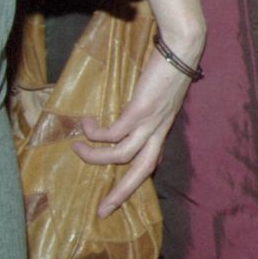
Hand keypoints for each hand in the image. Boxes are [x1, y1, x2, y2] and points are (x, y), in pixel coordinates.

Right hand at [74, 44, 193, 214]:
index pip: (153, 162)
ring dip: (95, 157)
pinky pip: (112, 133)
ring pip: (122, 156)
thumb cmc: (169, 66)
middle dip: (121, 193)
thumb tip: (131, 111)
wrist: (182, 47)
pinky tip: (85, 124)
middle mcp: (160, 129)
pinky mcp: (140, 110)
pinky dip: (95, 134)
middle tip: (101, 211)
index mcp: (164, 127)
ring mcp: (151, 121)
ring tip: (76, 149)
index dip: (136, 179)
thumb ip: (149, 106)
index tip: (119, 194)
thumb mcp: (160, 93)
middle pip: (142, 172)